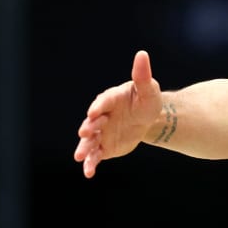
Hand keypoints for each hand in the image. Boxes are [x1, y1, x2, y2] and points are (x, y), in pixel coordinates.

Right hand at [75, 50, 164, 177]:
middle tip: (85, 132)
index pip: (103, 101)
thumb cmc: (146, 100)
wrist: (147, 120)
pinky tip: (88, 173)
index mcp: (110, 99)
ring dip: (84, 148)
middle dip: (88, 127)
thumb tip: (142, 54)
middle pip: (92, 122)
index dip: (99, 106)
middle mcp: (101, 116)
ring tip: (79, 156)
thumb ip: (143, 75)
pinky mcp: (103, 147)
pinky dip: (91, 163)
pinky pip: (95, 155)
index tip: (94, 111)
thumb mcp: (148, 90)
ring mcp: (101, 132)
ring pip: (90, 141)